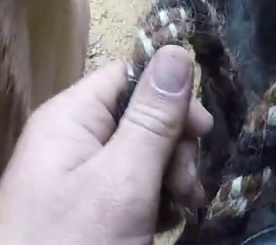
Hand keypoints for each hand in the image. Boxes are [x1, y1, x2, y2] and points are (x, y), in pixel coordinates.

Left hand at [0, 45, 212, 244]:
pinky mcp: (85, 210)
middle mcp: (71, 138)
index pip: (130, 76)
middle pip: (140, 117)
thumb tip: (176, 49)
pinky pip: (128, 189)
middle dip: (174, 148)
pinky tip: (164, 224)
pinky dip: (152, 203)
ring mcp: (76, 177)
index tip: (204, 132)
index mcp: (71, 116)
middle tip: (186, 188)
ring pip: (140, 157)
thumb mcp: (123, 179)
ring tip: (178, 212)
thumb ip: (153, 118)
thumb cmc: (74, 242)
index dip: (171, 96)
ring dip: (169, 180)